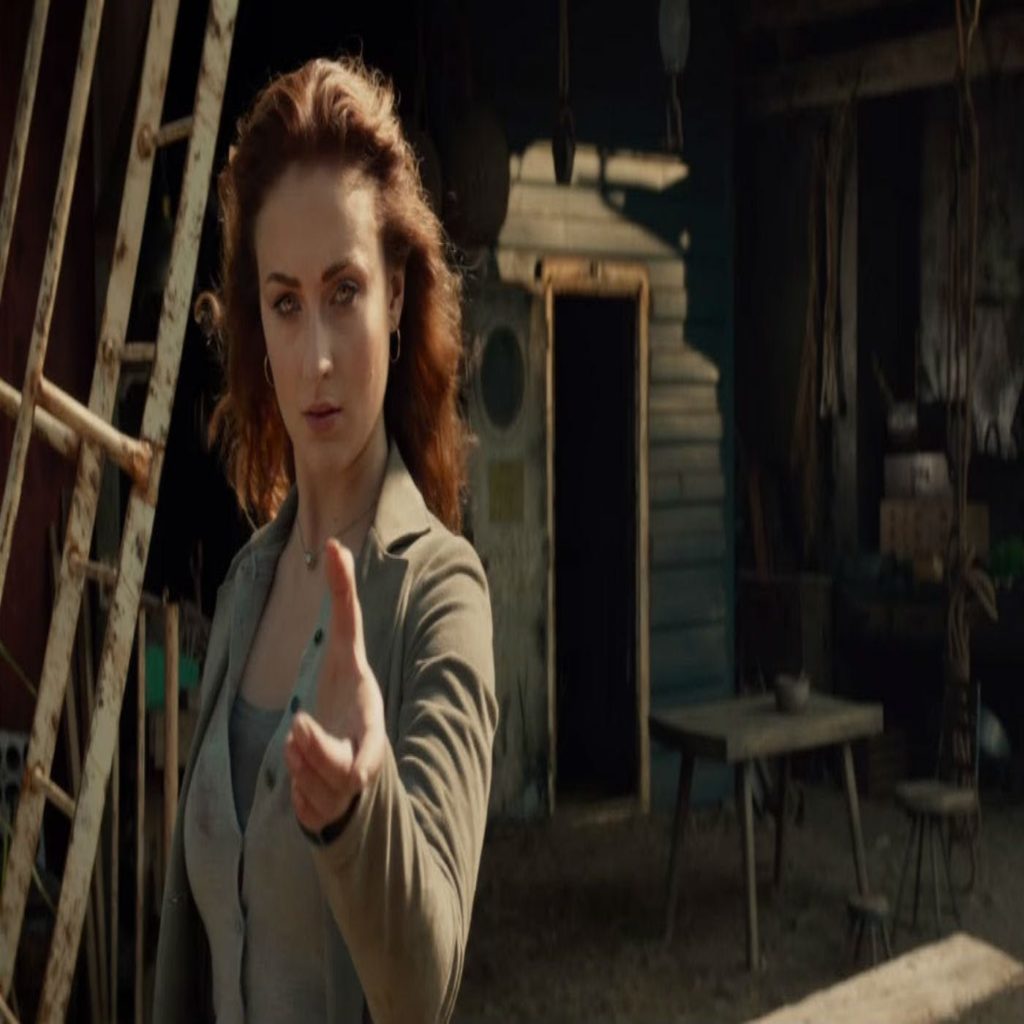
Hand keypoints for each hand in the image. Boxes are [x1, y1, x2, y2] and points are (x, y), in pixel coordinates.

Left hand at [284, 539, 385, 834]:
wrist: (357, 745)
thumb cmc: (351, 692)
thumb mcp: (348, 647)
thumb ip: (344, 600)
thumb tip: (333, 544)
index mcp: (371, 727)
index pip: (366, 755)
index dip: (340, 755)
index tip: (311, 740)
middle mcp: (362, 764)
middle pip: (335, 778)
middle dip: (311, 759)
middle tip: (294, 732)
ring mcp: (346, 791)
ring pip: (313, 795)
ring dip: (299, 770)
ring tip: (297, 742)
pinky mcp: (329, 811)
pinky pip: (306, 811)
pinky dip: (298, 794)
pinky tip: (299, 770)